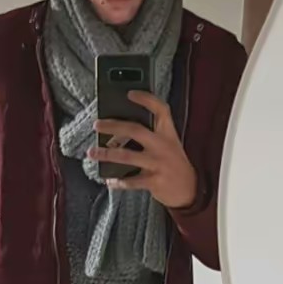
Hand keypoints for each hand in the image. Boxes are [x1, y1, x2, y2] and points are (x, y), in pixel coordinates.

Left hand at [88, 90, 197, 209]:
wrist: (190, 190)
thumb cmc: (174, 163)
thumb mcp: (169, 144)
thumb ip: (152, 134)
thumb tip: (119, 128)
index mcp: (168, 134)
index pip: (161, 110)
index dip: (146, 99)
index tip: (130, 93)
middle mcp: (164, 146)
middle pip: (136, 130)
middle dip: (114, 126)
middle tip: (97, 125)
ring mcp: (159, 164)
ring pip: (128, 156)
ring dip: (107, 154)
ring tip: (92, 152)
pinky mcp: (155, 181)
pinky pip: (131, 181)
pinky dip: (118, 181)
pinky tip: (108, 179)